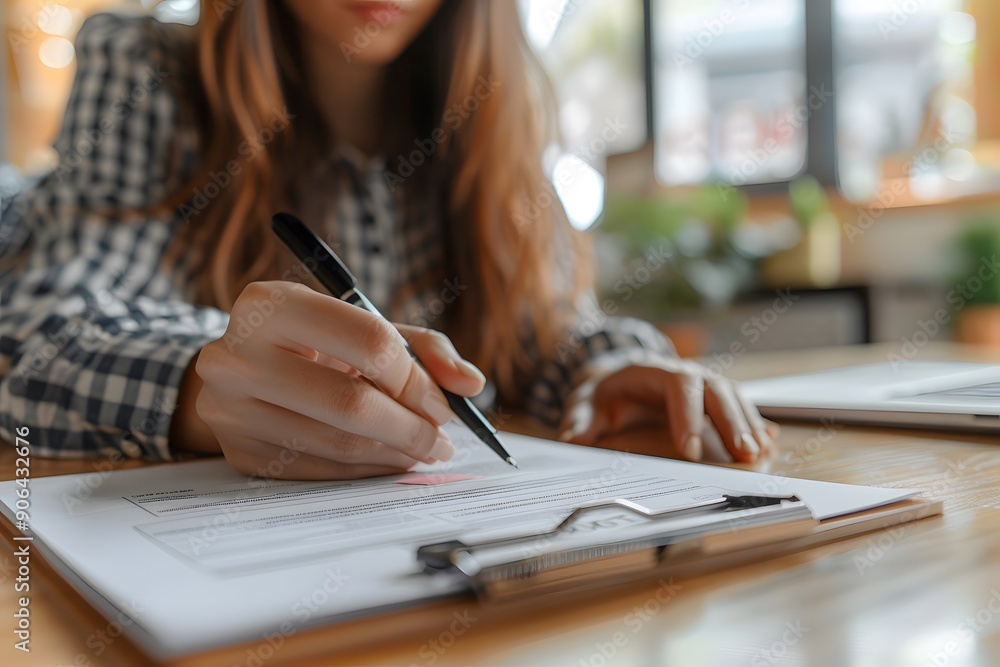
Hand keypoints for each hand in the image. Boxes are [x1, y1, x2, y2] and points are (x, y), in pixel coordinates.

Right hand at [172, 281, 485, 478]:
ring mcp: (231, 409)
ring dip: (395, 454)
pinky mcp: (240, 453)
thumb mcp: (360, 325)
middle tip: (442, 441)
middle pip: (351, 403)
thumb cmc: (312, 343)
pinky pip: (319, 471)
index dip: (417, 379)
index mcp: (272, 304)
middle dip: (411, 428)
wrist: (238, 371)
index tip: (444, 403)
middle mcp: (239, 355)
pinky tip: (388, 460)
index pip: (369, 342)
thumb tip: (470, 384)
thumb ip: (423, 347)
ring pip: (338, 444)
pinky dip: (365, 470)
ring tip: (424, 451)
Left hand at [558, 353, 776, 462]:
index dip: (688, 416)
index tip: (690, 450)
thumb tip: (572, 438)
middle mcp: (685, 373)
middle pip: (716, 390)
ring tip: (759, 453)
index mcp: (654, 371)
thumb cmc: (604, 392)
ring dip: (748, 424)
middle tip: (743, 454)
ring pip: (733, 397)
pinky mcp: (713, 398)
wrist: (618, 376)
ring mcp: (703, 383)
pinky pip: (739, 406)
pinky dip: (754, 423)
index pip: (679, 387)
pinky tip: (768, 442)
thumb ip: (580, 418)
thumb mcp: (585, 401)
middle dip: (731, 422)